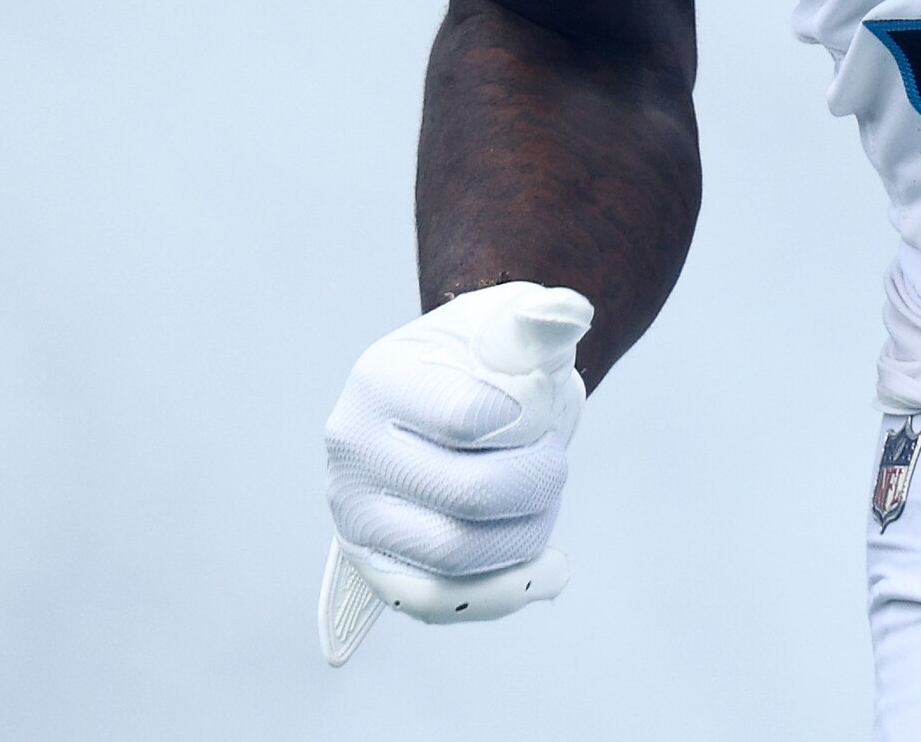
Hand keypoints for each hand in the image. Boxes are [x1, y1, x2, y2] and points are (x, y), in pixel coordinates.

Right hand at [315, 282, 591, 665]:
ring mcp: (358, 516)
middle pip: (472, 495)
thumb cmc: (487, 360)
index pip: (472, 418)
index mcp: (378, 379)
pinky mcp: (381, 568)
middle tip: (555, 454)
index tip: (541, 397)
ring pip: (464, 554)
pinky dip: (508, 590)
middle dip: (541, 477)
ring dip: (532, 528)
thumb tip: (568, 316)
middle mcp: (352, 451)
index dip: (533, 415)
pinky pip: (446, 602)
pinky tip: (551, 567)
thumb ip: (540, 319)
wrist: (453, 401)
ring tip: (545, 493)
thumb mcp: (510, 322)